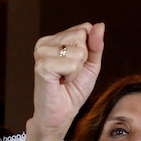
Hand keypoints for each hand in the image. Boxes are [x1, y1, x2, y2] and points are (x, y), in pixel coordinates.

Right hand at [30, 22, 104, 136]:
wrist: (60, 115)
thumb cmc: (72, 91)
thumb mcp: (90, 65)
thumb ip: (95, 45)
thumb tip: (99, 25)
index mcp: (54, 39)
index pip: (84, 28)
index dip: (88, 50)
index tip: (76, 66)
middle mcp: (45, 42)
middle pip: (81, 36)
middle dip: (83, 59)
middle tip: (69, 74)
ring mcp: (41, 52)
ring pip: (78, 50)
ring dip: (77, 70)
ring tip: (64, 79)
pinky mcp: (42, 65)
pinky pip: (72, 63)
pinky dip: (71, 76)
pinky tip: (60, 82)